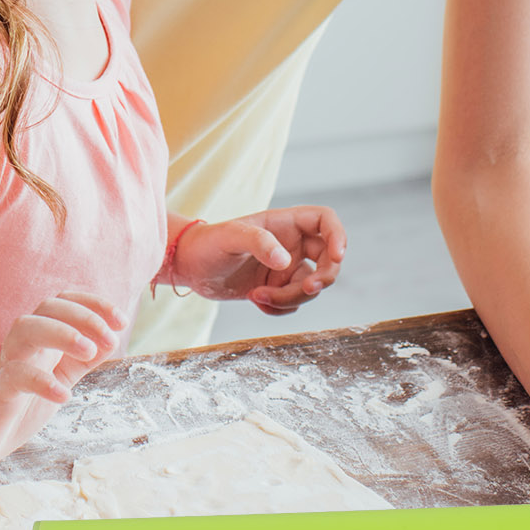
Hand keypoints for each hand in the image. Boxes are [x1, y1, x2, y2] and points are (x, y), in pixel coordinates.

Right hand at [0, 291, 125, 470]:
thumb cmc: (16, 402)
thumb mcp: (56, 378)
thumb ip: (81, 361)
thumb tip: (111, 340)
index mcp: (40, 341)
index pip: (63, 303)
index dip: (92, 304)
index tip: (121, 321)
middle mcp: (23, 346)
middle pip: (46, 308)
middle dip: (81, 315)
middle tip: (110, 338)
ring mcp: (6, 367)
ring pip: (24, 331)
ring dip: (60, 333)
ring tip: (88, 351)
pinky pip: (13, 377)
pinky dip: (40, 381)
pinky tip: (63, 394)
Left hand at [174, 205, 346, 313]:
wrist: (191, 267)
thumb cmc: (207, 243)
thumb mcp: (230, 237)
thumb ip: (258, 242)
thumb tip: (285, 261)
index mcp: (286, 223)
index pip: (325, 221)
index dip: (338, 235)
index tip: (338, 255)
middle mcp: (292, 244)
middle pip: (329, 259)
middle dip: (322, 278)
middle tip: (307, 289)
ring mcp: (286, 268)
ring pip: (310, 287)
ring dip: (289, 298)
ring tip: (255, 296)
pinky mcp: (277, 289)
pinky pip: (293, 304)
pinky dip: (279, 308)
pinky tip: (254, 300)